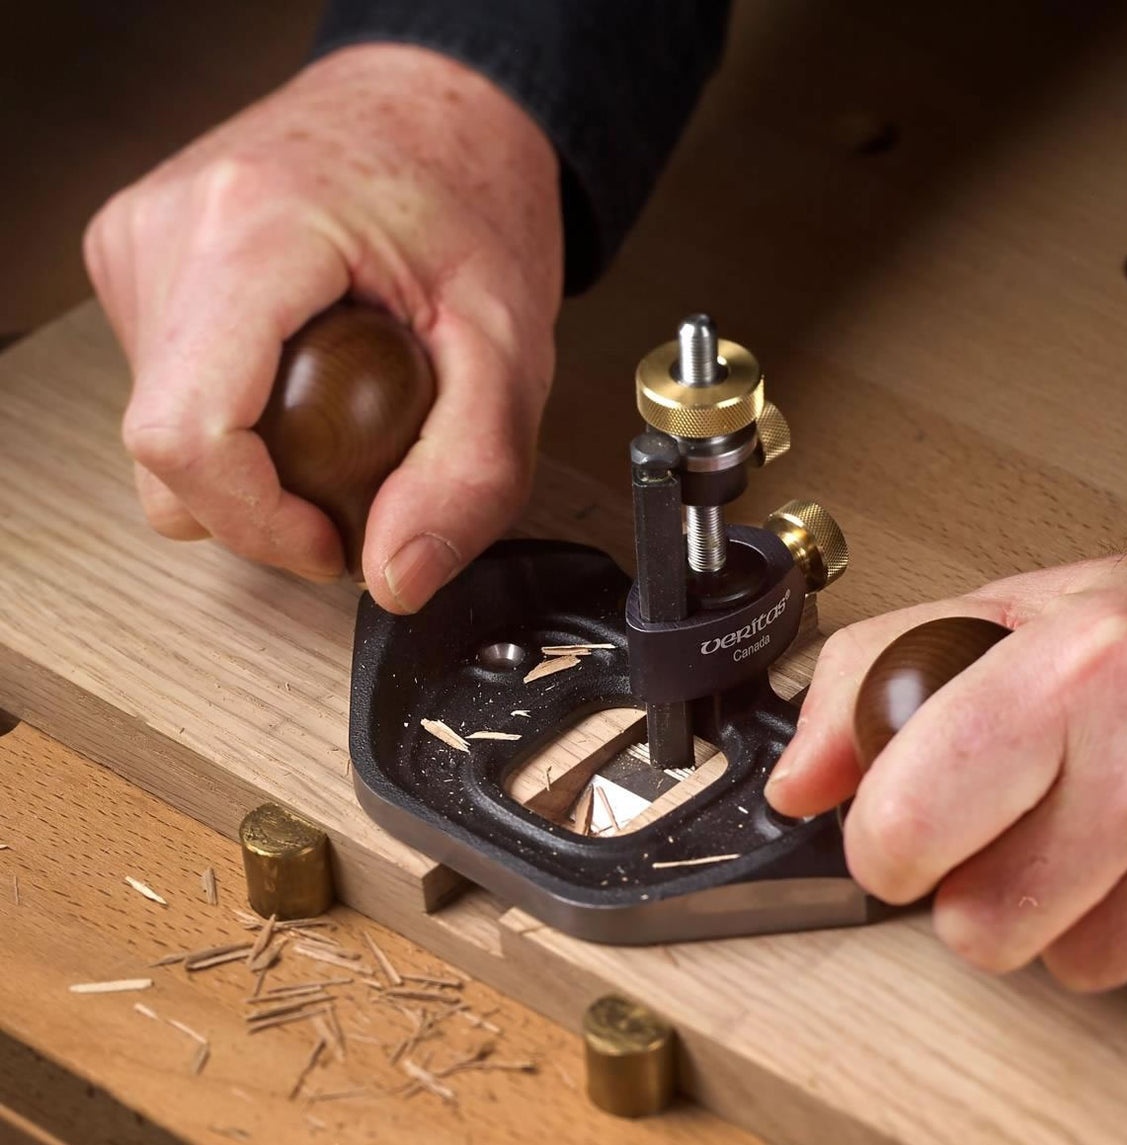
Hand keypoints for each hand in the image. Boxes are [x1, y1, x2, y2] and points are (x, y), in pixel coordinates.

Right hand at [84, 44, 561, 610]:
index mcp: (252, 231)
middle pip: (167, 454)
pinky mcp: (141, 267)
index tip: (331, 541)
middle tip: (361, 468)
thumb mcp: (509, 343)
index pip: (186, 433)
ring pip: (160, 438)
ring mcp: (142, 248)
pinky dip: (240, 424)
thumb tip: (398, 577)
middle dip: (265, 505)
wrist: (436, 110)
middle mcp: (170, 231)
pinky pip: (170, 398)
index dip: (256, 521)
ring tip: (337, 405)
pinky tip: (301, 380)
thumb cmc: (471, 199)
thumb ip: (472, 471)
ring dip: (255, 465)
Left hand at [766, 544, 1126, 998]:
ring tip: (1103, 832)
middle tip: (1014, 827)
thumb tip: (796, 786)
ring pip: (1078, 967)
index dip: (882, 848)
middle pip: (984, 928)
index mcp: (1071, 669)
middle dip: (977, 892)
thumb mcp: (1008, 610)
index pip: (910, 822)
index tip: (897, 838)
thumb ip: (872, 678)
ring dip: (1072, 916)